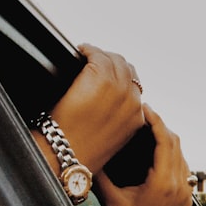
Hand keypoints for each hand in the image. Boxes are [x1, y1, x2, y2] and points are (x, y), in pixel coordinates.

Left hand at [46, 43, 144, 174]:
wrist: (67, 154)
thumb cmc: (82, 150)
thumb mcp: (110, 139)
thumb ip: (116, 120)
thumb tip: (107, 105)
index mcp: (137, 117)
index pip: (136, 86)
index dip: (121, 77)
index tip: (107, 74)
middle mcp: (132, 102)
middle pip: (128, 69)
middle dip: (112, 64)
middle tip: (94, 62)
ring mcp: (118, 89)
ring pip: (115, 60)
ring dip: (99, 55)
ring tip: (87, 56)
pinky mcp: (100, 79)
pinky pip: (98, 55)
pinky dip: (88, 50)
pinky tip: (80, 52)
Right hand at [95, 103, 193, 205]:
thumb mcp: (109, 197)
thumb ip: (100, 172)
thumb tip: (86, 146)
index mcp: (163, 183)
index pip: (166, 141)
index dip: (156, 121)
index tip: (144, 108)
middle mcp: (179, 187)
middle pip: (176, 145)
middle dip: (161, 126)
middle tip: (145, 113)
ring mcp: (185, 194)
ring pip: (182, 156)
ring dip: (168, 140)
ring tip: (150, 128)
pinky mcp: (185, 200)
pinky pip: (184, 169)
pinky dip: (173, 156)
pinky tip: (159, 151)